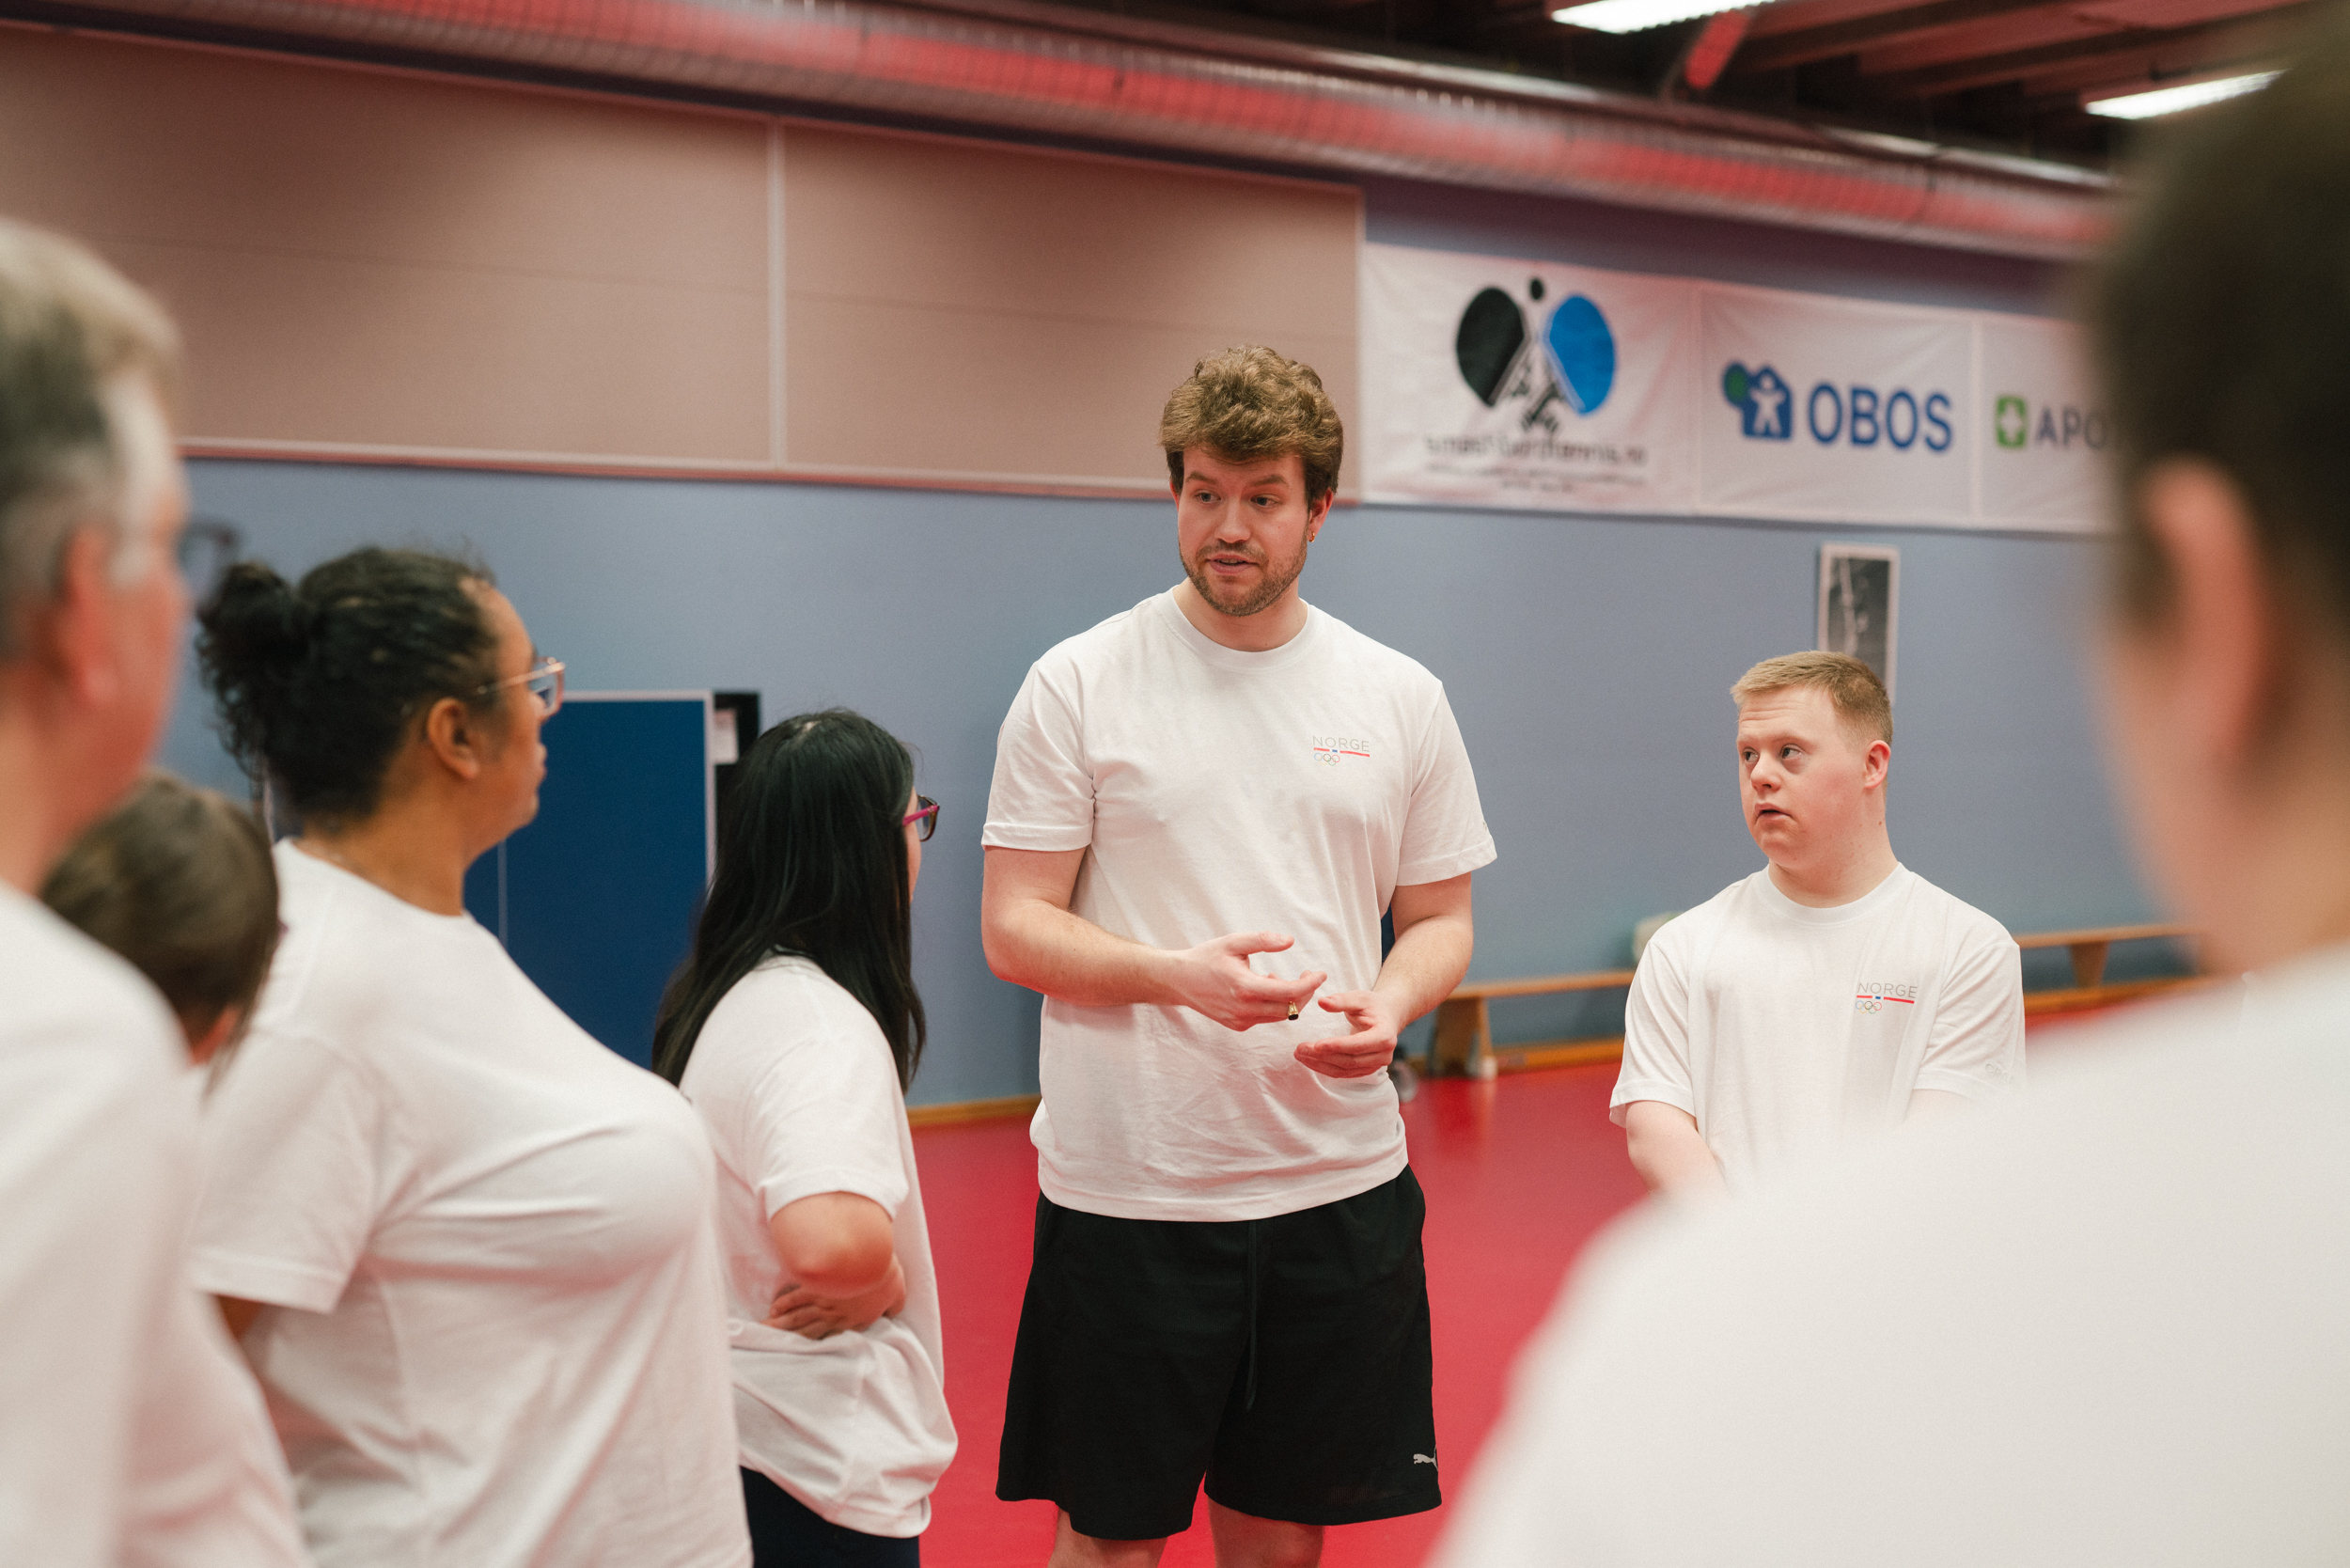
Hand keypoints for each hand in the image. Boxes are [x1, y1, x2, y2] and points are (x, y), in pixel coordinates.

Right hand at [766, 1257, 905, 1339]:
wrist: (872, 1260)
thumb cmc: (887, 1276)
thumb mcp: (898, 1293)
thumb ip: (895, 1305)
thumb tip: (894, 1311)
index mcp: (857, 1321)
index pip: (836, 1337)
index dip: (823, 1346)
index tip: (809, 1354)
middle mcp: (837, 1317)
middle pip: (810, 1333)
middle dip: (793, 1343)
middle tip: (776, 1352)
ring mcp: (824, 1303)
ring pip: (799, 1319)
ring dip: (782, 1329)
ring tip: (767, 1336)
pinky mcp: (816, 1286)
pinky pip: (796, 1298)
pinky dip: (784, 1305)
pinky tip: (774, 1311)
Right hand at [1167, 931, 1325, 1031]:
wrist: (1178, 981)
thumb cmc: (1206, 958)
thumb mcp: (1233, 942)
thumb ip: (1263, 940)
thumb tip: (1290, 941)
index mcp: (1245, 987)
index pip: (1290, 992)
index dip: (1310, 984)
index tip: (1320, 973)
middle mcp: (1244, 1009)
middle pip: (1291, 1009)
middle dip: (1305, 993)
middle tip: (1307, 975)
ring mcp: (1241, 1021)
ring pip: (1280, 1016)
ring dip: (1290, 999)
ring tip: (1279, 977)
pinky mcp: (1237, 1026)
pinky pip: (1266, 1018)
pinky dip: (1274, 1005)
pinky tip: (1264, 987)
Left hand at [1295, 989, 1404, 1078]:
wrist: (1387, 1017)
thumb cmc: (1373, 1005)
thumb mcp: (1359, 998)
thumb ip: (1341, 1000)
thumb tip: (1321, 1002)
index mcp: (1385, 1035)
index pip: (1359, 1045)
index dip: (1337, 1046)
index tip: (1316, 1045)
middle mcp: (1383, 1055)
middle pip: (1350, 1061)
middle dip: (1323, 1056)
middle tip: (1300, 1048)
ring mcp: (1375, 1066)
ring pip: (1344, 1070)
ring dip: (1319, 1064)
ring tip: (1299, 1054)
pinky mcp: (1365, 1070)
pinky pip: (1343, 1073)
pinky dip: (1324, 1068)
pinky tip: (1309, 1060)